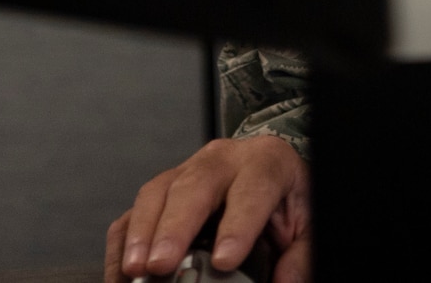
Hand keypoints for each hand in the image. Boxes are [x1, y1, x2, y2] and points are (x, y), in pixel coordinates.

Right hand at [104, 135, 310, 282]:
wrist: (268, 173)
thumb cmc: (286, 199)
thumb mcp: (307, 222)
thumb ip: (301, 255)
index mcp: (266, 162)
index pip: (253, 188)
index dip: (238, 224)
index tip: (226, 260)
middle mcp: (222, 160)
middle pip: (194, 186)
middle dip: (175, 227)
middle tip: (162, 265)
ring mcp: (186, 171)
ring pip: (157, 192)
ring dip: (142, 232)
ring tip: (136, 269)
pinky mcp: (162, 191)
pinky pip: (134, 211)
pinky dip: (125, 242)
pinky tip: (123, 271)